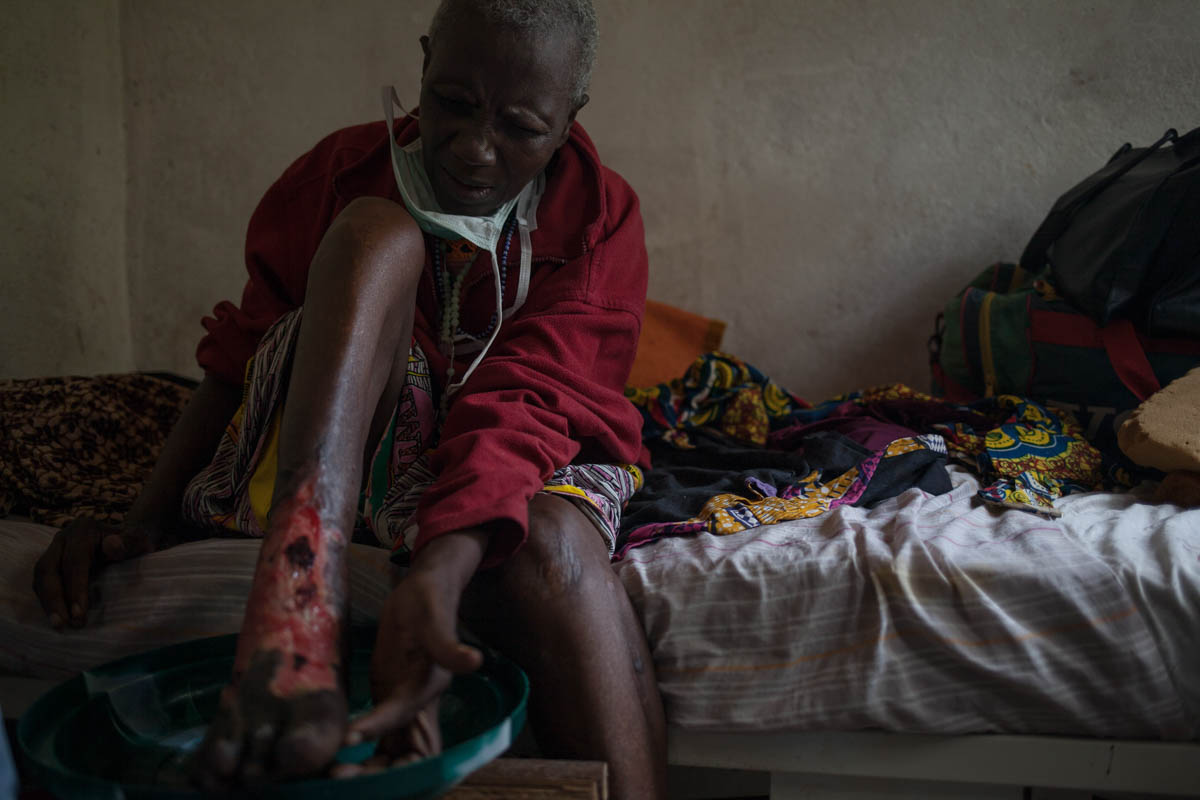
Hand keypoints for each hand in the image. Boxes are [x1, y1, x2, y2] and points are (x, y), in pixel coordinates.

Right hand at [32, 517, 157, 628]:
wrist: (124, 539)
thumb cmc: (131, 543)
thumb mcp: (137, 540)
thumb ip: (129, 543)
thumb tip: (112, 546)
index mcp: (83, 530)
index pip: (74, 561)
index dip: (75, 588)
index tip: (79, 613)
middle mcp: (63, 538)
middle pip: (48, 568)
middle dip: (54, 598)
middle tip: (62, 624)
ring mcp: (53, 550)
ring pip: (40, 576)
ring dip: (47, 602)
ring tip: (58, 624)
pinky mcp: (50, 563)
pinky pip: (41, 582)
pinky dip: (46, 600)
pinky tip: (56, 616)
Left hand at [334, 533, 485, 776]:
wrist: (423, 592)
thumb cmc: (429, 599)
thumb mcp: (435, 615)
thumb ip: (448, 643)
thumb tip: (475, 661)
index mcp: (430, 685)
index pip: (405, 717)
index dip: (381, 731)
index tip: (349, 738)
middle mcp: (420, 704)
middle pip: (407, 754)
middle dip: (378, 771)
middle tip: (336, 774)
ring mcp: (404, 706)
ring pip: (392, 753)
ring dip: (367, 770)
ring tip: (331, 774)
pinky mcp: (390, 702)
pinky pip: (379, 739)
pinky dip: (361, 754)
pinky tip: (334, 758)